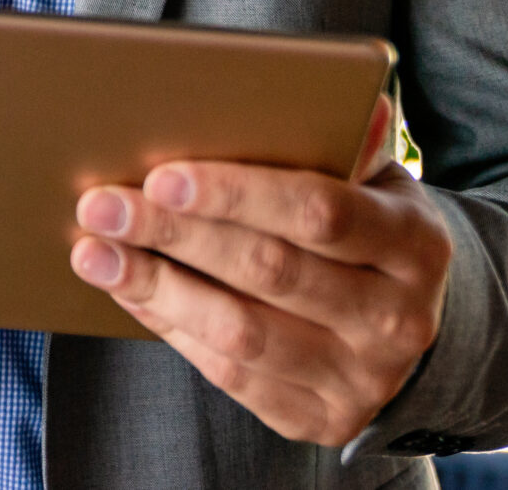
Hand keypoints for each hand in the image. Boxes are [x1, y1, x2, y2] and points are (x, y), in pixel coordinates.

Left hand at [68, 96, 449, 447]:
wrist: (414, 328)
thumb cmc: (369, 228)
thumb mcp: (376, 182)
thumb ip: (348, 142)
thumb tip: (335, 88)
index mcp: (414, 244)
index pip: (319, 213)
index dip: (237, 193)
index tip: (162, 175)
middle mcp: (396, 319)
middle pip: (269, 270)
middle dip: (175, 234)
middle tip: (102, 204)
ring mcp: (361, 379)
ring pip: (241, 333)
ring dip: (156, 288)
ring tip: (93, 252)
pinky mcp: (321, 419)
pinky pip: (230, 375)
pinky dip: (170, 327)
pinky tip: (128, 290)